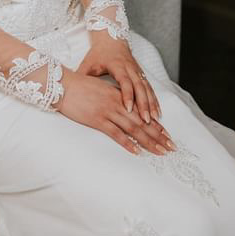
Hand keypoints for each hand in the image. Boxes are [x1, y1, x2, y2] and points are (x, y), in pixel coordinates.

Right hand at [58, 69, 173, 155]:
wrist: (63, 84)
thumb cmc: (79, 86)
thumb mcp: (100, 89)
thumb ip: (112, 97)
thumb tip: (122, 108)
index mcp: (118, 96)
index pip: (141, 112)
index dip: (155, 125)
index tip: (166, 135)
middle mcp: (117, 103)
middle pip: (142, 122)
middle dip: (158, 136)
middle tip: (171, 147)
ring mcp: (108, 111)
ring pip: (133, 128)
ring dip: (149, 141)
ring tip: (160, 151)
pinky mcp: (97, 119)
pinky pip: (116, 133)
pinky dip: (127, 143)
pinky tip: (137, 151)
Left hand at [77, 35, 160, 123]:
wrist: (111, 38)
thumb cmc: (98, 53)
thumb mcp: (89, 63)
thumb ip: (83, 77)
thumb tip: (71, 90)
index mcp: (117, 65)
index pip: (124, 82)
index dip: (126, 95)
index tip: (127, 109)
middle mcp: (130, 68)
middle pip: (139, 87)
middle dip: (143, 104)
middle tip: (146, 120)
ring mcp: (137, 71)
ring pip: (147, 89)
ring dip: (151, 104)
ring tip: (155, 119)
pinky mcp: (141, 74)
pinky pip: (150, 89)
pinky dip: (154, 101)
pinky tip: (157, 113)